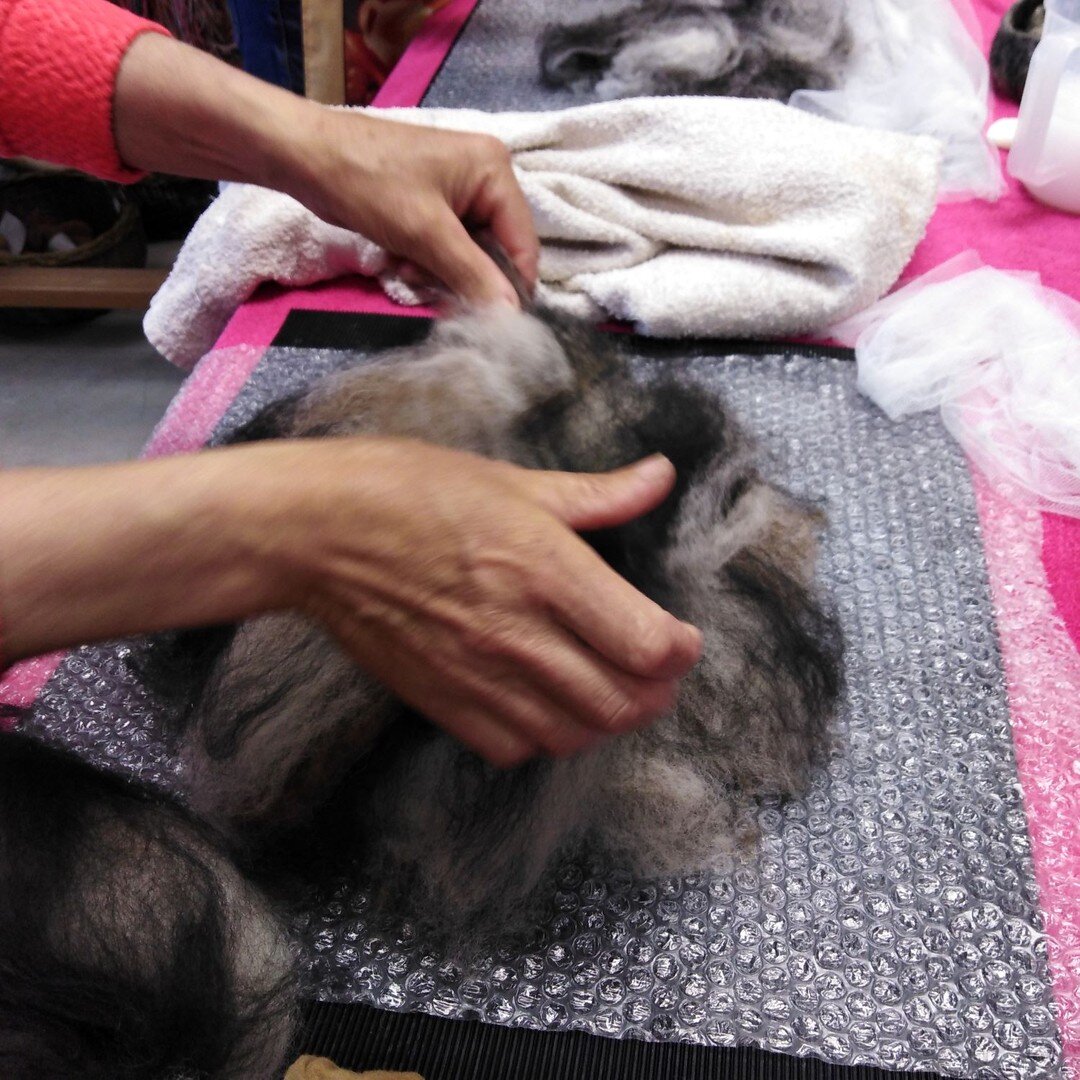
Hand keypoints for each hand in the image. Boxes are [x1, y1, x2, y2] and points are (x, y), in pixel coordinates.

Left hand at [113, 33, 536, 305]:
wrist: (301, 155)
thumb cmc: (367, 183)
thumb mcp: (423, 233)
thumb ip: (473, 275)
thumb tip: (512, 318)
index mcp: (495, 170)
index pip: (523, 243)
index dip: (509, 287)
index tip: (490, 324)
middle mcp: (483, 175)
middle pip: (495, 250)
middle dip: (463, 277)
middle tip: (432, 292)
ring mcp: (455, 188)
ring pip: (467, 254)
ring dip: (438, 273)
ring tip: (406, 270)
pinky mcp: (428, 201)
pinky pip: (443, 246)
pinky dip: (423, 261)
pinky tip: (397, 261)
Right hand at [263, 438, 702, 765]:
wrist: (318, 532)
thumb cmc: (410, 491)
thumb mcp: (512, 480)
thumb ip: (598, 494)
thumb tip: (661, 477)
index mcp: (546, 569)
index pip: (648, 645)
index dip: (681, 650)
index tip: (680, 636)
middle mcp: (519, 633)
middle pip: (622, 704)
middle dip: (656, 692)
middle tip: (655, 668)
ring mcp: (478, 676)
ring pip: (574, 735)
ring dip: (606, 718)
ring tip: (608, 686)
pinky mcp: (442, 701)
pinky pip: (515, 748)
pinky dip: (545, 736)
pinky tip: (545, 702)